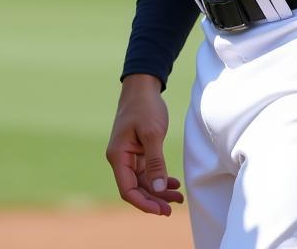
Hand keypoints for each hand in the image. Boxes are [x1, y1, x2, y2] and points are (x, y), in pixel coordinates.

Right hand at [105, 74, 183, 215]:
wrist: (143, 86)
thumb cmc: (145, 106)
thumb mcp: (152, 133)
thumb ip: (155, 162)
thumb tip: (158, 189)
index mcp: (118, 155)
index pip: (127, 189)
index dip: (144, 203)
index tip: (162, 210)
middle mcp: (121, 158)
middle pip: (135, 188)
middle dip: (154, 200)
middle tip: (173, 208)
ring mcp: (129, 155)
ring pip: (143, 182)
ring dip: (159, 191)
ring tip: (178, 198)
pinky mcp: (138, 151)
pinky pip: (147, 172)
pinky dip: (160, 179)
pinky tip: (174, 183)